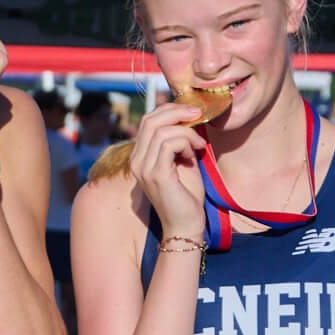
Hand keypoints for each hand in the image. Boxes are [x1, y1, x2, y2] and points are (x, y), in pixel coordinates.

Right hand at [125, 101, 212, 243]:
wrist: (185, 225)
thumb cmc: (186, 195)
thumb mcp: (182, 160)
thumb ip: (180, 141)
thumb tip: (189, 117)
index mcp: (140, 157)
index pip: (148, 120)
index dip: (170, 110)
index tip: (192, 112)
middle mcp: (136, 161)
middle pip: (150, 120)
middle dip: (177, 112)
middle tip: (198, 115)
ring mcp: (144, 168)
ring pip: (161, 130)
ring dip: (186, 132)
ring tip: (198, 145)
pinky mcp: (156, 174)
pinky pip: (169, 144)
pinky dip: (185, 143)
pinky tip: (193, 154)